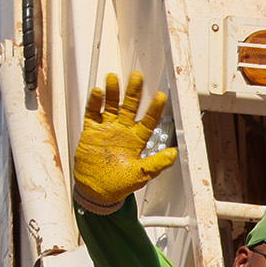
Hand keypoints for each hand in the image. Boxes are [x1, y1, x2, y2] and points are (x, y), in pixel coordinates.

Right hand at [73, 71, 177, 213]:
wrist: (97, 189)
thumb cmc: (119, 183)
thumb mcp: (141, 174)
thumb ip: (156, 163)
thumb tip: (173, 154)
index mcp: (137, 140)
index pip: (148, 121)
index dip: (154, 108)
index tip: (160, 95)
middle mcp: (123, 130)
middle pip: (130, 106)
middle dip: (133, 92)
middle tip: (137, 77)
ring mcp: (107, 128)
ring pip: (111, 105)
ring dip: (113, 92)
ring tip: (113, 78)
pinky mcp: (91, 130)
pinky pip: (93, 113)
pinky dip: (95, 102)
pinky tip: (98, 92)